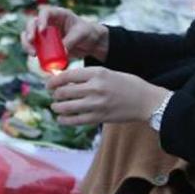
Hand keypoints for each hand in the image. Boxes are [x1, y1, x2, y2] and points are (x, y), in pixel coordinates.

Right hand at [21, 5, 108, 62]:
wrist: (90, 43)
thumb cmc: (87, 33)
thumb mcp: (81, 34)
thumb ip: (71, 41)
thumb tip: (62, 53)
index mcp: (58, 14)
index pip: (45, 13)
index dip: (41, 20)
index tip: (42, 31)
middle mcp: (48, 22)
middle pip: (32, 24)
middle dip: (29, 32)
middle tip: (32, 42)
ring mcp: (45, 33)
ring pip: (30, 35)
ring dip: (27, 44)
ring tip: (33, 54)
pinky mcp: (45, 44)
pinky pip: (35, 46)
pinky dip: (33, 51)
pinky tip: (36, 58)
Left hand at [47, 66, 168, 126]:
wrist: (145, 101)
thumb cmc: (127, 84)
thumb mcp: (108, 73)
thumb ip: (88, 76)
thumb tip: (65, 81)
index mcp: (97, 73)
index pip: (67, 75)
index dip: (54, 80)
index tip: (48, 84)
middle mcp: (95, 88)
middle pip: (64, 91)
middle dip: (54, 94)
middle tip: (52, 95)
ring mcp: (96, 104)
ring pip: (67, 107)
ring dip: (57, 107)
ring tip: (55, 107)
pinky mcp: (99, 117)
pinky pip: (76, 120)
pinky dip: (65, 120)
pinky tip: (61, 119)